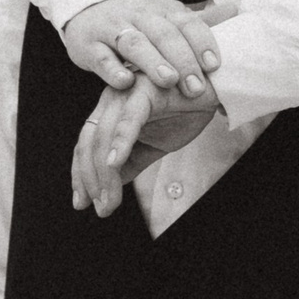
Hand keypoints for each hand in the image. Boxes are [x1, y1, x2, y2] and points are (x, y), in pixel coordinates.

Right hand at [62, 0, 220, 95]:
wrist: (87, 9)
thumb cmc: (137, 22)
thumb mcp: (167, 18)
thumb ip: (199, 21)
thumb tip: (235, 10)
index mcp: (163, 11)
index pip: (186, 22)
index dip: (202, 42)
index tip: (215, 65)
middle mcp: (139, 17)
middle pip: (163, 34)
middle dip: (182, 59)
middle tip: (196, 87)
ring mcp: (112, 29)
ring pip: (134, 42)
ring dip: (151, 60)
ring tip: (167, 81)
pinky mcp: (89, 45)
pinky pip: (100, 56)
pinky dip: (112, 69)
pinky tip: (125, 83)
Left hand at [72, 74, 219, 214]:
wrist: (217, 90)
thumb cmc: (186, 111)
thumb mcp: (156, 145)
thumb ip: (132, 162)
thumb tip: (111, 185)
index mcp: (111, 112)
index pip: (87, 146)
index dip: (81, 175)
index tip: (83, 203)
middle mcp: (112, 99)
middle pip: (89, 142)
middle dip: (91, 179)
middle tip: (101, 209)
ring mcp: (127, 93)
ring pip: (105, 135)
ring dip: (105, 172)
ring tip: (110, 199)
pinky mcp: (146, 90)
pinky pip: (129, 119)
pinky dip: (120, 141)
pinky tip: (114, 163)